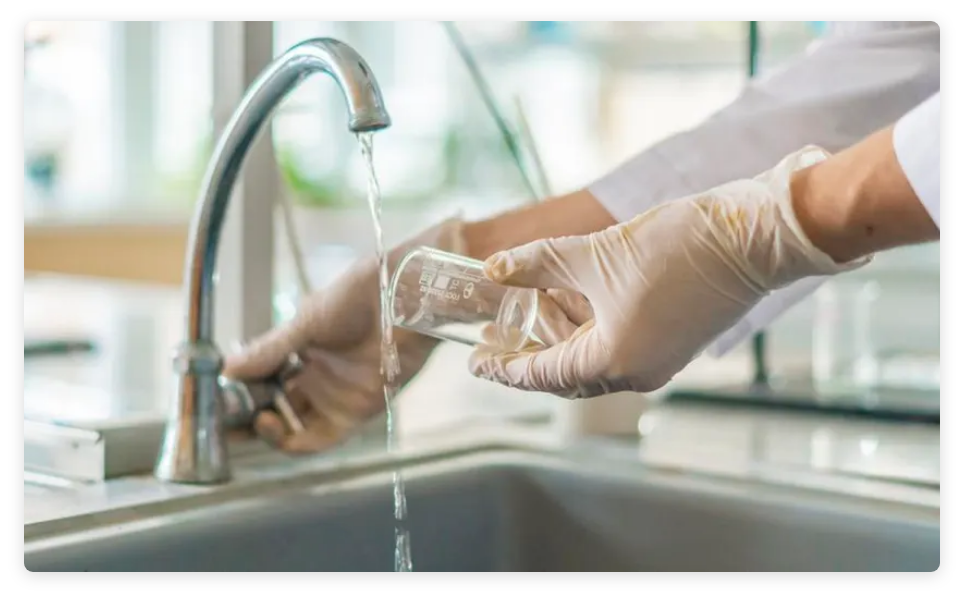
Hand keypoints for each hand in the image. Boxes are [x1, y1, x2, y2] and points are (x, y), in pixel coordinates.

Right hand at [222, 218, 464, 453]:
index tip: (212, 398)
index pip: (260, 380)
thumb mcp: (306, 321)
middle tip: (218, 422)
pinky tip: (271, 424)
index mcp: (299, 349)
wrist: (403, 298)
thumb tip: (227, 369)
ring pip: (291, 427)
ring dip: (264, 431)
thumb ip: (269, 350)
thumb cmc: (359, 296)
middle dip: (244, 419)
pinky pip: (319, 438)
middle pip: (272, 408)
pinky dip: (292, 440)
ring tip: (245, 420)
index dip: (236, 392)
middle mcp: (315, 376)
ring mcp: (334, 395)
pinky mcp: (357, 411)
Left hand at [470, 147, 868, 397]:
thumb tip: (494, 268)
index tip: (475, 362)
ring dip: (559, 336)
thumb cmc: (676, 249)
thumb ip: (538, 265)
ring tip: (529, 308)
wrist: (751, 236)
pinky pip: (616, 346)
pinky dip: (588, 328)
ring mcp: (658, 360)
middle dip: (528, 354)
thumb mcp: (593, 255)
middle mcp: (636, 372)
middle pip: (565, 373)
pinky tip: (570, 300)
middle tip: (494, 339)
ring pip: (592, 358)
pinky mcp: (672, 341)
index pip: (541, 374)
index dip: (503, 367)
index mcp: (613, 362)